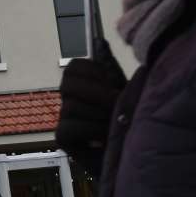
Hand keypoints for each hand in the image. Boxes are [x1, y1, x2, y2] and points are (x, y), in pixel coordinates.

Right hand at [55, 39, 127, 153]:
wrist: (133, 156)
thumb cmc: (129, 122)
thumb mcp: (124, 90)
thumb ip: (110, 67)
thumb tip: (100, 40)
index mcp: (85, 85)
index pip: (74, 67)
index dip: (93, 71)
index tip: (112, 82)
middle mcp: (70, 99)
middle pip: (68, 82)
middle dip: (95, 91)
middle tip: (116, 102)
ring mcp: (64, 118)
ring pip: (72, 105)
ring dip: (99, 114)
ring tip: (116, 124)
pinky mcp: (62, 138)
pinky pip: (69, 126)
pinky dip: (91, 129)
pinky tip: (104, 137)